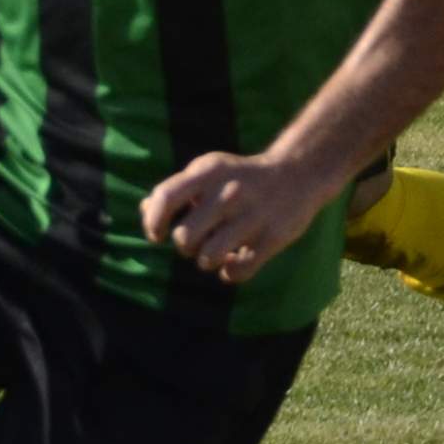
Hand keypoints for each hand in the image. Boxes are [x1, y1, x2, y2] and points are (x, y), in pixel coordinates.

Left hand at [141, 149, 331, 285]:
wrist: (298, 172)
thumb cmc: (241, 176)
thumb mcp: (209, 170)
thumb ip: (177, 189)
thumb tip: (145, 212)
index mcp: (209, 172)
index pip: (166, 197)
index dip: (153, 222)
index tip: (156, 236)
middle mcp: (229, 192)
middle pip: (184, 238)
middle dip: (186, 246)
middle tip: (199, 240)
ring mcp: (252, 216)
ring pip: (208, 259)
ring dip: (207, 261)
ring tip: (217, 252)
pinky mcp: (272, 237)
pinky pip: (237, 272)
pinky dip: (230, 273)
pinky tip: (235, 262)